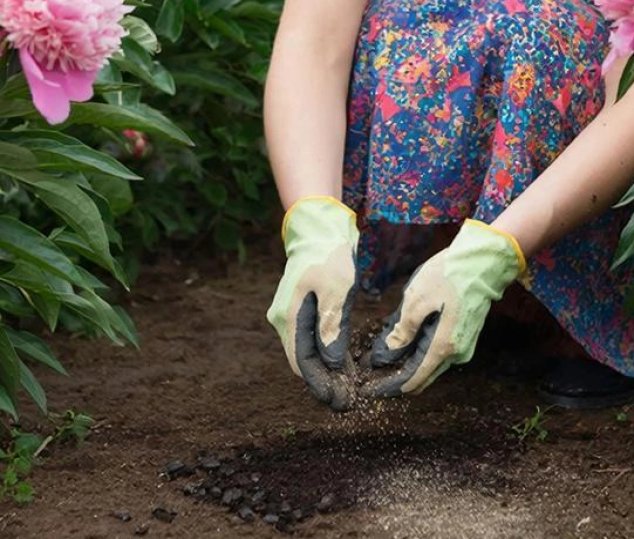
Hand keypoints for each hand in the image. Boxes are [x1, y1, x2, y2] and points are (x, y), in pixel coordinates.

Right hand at [266, 196, 359, 409]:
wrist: (320, 228)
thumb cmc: (329, 256)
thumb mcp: (335, 291)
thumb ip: (330, 328)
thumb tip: (330, 363)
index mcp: (288, 316)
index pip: (302, 361)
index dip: (319, 384)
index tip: (337, 402)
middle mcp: (286, 319)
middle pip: (304, 361)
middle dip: (323, 384)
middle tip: (346, 405)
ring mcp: (294, 314)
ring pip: (310, 352)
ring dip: (327, 373)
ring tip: (347, 394)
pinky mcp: (307, 309)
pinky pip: (315, 339)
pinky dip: (328, 355)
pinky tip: (343, 370)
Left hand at [362, 220, 524, 397]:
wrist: (483, 261)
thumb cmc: (449, 277)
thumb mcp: (417, 300)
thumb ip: (403, 329)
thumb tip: (391, 350)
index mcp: (444, 346)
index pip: (417, 377)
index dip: (396, 385)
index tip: (378, 391)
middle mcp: (457, 353)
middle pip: (426, 374)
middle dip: (402, 378)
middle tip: (379, 379)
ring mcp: (465, 345)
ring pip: (434, 363)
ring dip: (413, 364)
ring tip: (389, 360)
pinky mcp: (466, 335)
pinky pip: (442, 351)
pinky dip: (424, 352)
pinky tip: (409, 344)